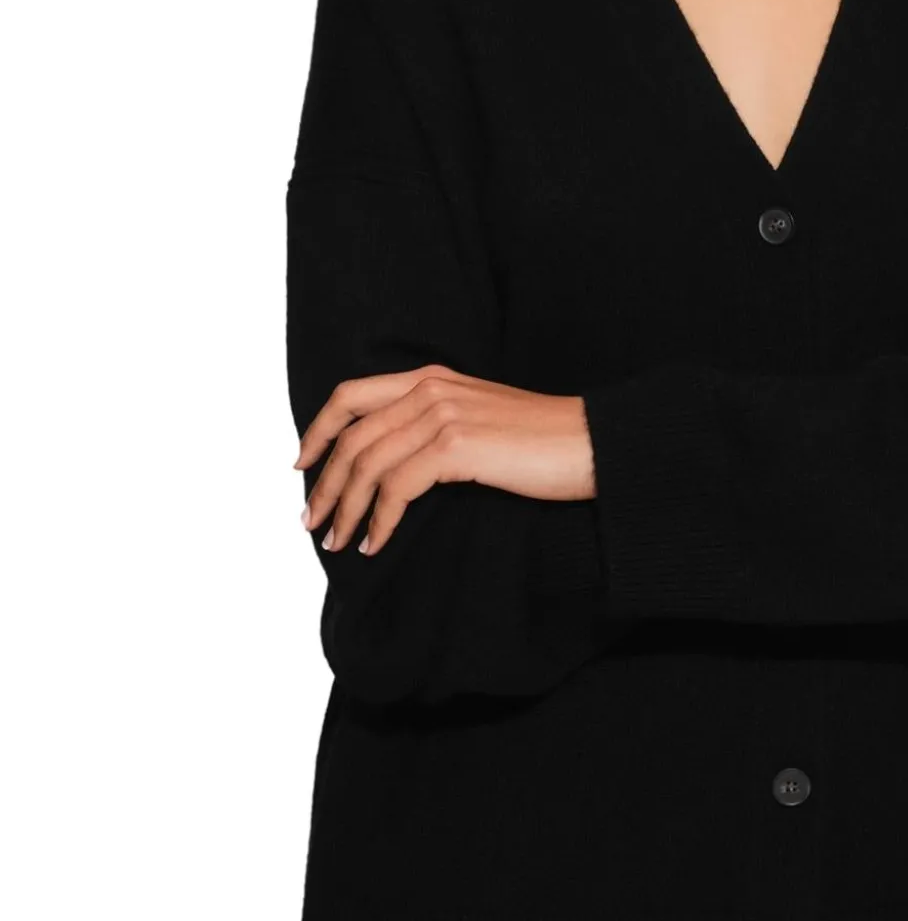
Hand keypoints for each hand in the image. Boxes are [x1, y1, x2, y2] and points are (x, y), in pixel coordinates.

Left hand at [294, 365, 594, 556]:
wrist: (592, 443)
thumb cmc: (543, 442)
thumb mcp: (479, 420)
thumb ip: (435, 427)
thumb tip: (392, 468)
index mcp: (433, 378)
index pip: (352, 395)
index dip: (319, 430)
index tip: (302, 465)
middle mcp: (432, 388)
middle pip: (353, 435)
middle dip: (324, 483)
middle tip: (312, 523)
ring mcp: (444, 414)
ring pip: (368, 463)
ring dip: (346, 508)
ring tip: (340, 542)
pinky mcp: (458, 445)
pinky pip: (397, 487)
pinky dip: (380, 519)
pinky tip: (377, 542)